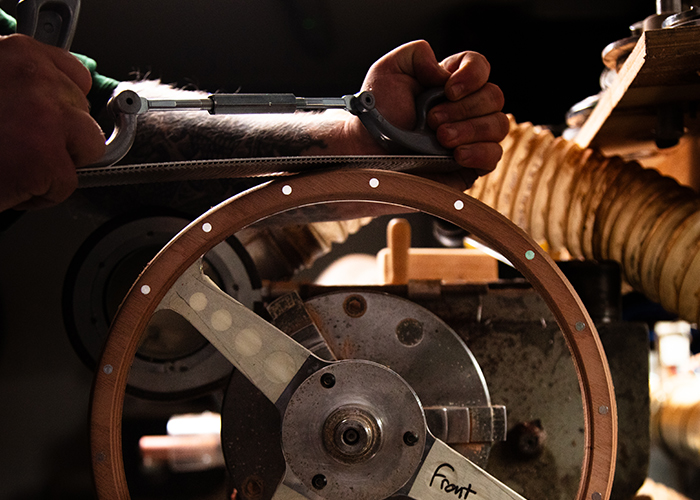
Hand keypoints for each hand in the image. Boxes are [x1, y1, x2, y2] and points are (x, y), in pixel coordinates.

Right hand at [0, 34, 104, 211]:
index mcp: (17, 52)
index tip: (46, 121)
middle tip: (15, 146)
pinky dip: (40, 195)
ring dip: (59, 163)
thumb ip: (21, 87)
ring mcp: (46, 116)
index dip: (63, 106)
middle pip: (84, 115)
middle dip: (59, 137)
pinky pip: (67, 185)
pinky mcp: (46, 158)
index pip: (76, 76)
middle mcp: (36, 77)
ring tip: (14, 163)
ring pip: (90, 147)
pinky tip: (7, 183)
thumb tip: (55, 102)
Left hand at [348, 40, 507, 189]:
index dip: (472, 75)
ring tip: (440, 138)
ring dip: (470, 129)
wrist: (367, 154)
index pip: (480, 67)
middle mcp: (464, 109)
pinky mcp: (470, 165)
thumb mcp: (388, 71)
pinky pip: (494, 155)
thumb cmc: (375, 117)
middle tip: (432, 120)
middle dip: (464, 108)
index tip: (448, 89)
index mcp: (449, 84)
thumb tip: (443, 70)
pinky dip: (479, 152)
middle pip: (494, 96)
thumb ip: (417, 54)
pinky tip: (456, 154)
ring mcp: (470, 137)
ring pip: (499, 124)